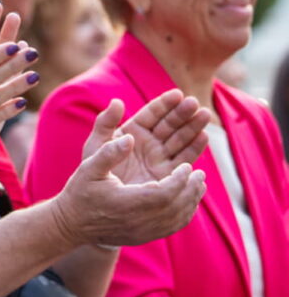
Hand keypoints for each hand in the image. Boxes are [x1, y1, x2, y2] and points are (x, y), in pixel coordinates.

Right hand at [52, 131, 206, 247]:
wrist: (73, 224)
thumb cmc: (80, 192)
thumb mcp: (88, 167)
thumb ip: (109, 151)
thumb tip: (130, 136)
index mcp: (126, 203)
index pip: (163, 194)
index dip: (179, 181)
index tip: (187, 166)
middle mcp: (137, 221)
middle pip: (175, 207)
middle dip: (190, 189)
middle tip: (199, 172)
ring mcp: (143, 232)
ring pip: (177, 218)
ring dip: (192, 200)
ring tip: (198, 183)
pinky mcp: (145, 236)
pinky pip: (173, 226)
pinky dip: (185, 212)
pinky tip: (188, 199)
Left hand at [82, 92, 209, 183]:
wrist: (98, 202)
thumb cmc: (93, 170)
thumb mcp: (96, 145)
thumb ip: (105, 123)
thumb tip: (117, 102)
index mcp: (133, 131)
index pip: (152, 114)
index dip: (164, 104)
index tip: (177, 94)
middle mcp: (150, 143)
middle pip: (170, 124)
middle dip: (183, 113)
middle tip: (195, 103)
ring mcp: (161, 158)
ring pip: (180, 139)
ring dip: (193, 128)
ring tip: (204, 116)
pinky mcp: (169, 175)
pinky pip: (184, 160)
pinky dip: (194, 148)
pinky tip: (203, 137)